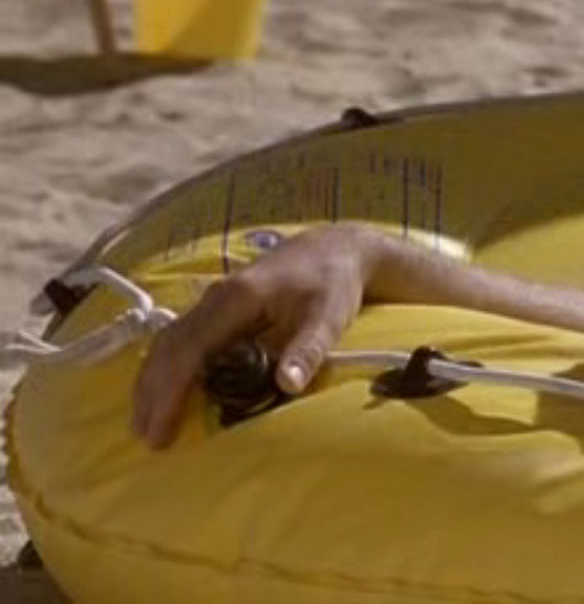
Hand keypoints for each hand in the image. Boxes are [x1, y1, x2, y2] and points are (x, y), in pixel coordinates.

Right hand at [132, 223, 379, 448]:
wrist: (336, 249)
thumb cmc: (332, 282)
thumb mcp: (329, 316)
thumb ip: (309, 349)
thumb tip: (288, 385)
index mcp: (236, 299)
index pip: (188, 348)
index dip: (169, 390)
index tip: (160, 428)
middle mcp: (215, 298)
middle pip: (168, 346)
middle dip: (152, 391)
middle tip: (145, 436)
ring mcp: (215, 302)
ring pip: (170, 342)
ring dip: (155, 381)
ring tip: (147, 422)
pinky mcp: (221, 309)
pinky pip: (185, 339)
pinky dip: (171, 368)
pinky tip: (170, 392)